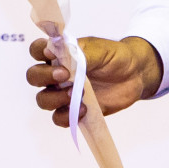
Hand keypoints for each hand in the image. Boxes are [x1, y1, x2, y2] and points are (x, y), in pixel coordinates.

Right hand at [26, 35, 164, 126]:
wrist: (134, 75)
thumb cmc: (115, 57)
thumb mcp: (100, 50)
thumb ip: (80, 52)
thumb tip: (57, 50)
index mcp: (59, 54)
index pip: (37, 50)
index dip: (38, 53)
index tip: (51, 55)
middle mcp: (56, 73)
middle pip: (34, 77)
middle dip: (44, 77)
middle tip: (65, 76)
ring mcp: (63, 93)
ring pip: (43, 100)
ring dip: (55, 99)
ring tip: (76, 95)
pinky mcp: (74, 110)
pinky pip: (59, 118)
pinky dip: (67, 116)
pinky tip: (84, 110)